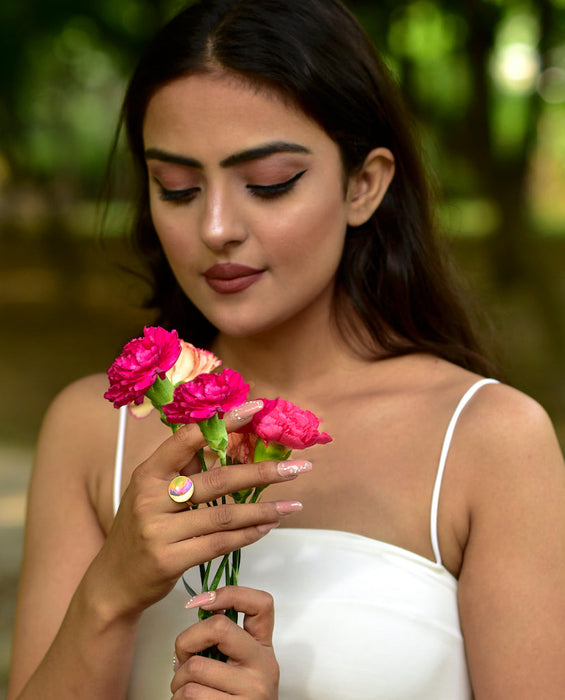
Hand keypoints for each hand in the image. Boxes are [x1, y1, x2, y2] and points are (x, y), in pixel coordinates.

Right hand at [88, 402, 309, 617]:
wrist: (113, 582)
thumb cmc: (141, 529)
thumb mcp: (152, 493)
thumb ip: (185, 470)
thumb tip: (230, 445)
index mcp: (148, 473)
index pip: (188, 438)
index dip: (223, 421)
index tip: (255, 408)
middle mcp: (151, 498)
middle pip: (218, 480)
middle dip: (262, 473)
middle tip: (297, 469)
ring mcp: (158, 530)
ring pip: (224, 515)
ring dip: (263, 510)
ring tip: (292, 506)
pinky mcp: (169, 560)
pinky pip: (219, 544)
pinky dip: (248, 535)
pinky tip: (267, 528)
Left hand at [172, 586, 278, 698]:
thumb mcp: (238, 669)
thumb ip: (225, 643)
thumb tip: (198, 612)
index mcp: (263, 649)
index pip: (261, 604)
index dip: (230, 593)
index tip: (201, 601)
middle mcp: (264, 667)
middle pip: (219, 627)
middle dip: (187, 640)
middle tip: (182, 657)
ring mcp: (252, 691)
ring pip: (195, 667)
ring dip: (178, 680)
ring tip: (185, 691)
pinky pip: (189, 695)